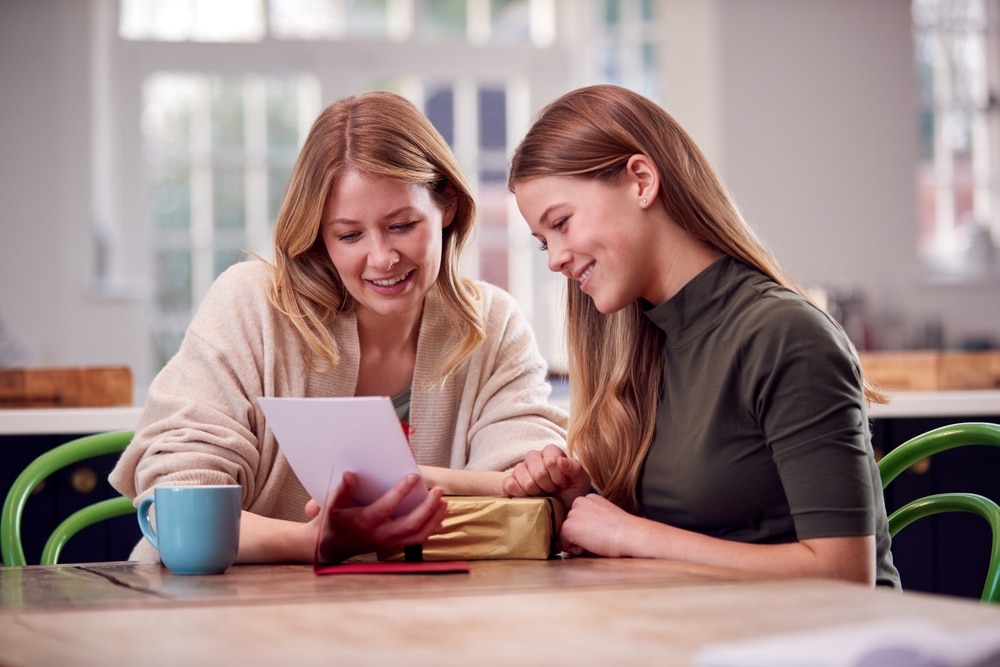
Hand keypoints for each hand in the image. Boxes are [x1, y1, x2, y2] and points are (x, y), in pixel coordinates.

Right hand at [314, 471, 448, 563]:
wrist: (333, 546)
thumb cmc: (334, 521)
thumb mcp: (332, 504)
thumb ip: (342, 490)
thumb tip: (350, 474)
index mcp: (365, 522)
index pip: (386, 508)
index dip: (401, 492)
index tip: (413, 476)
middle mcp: (380, 535)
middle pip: (411, 524)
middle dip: (428, 507)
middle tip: (438, 490)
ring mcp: (389, 543)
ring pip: (418, 535)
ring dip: (434, 519)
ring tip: (445, 502)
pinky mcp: (395, 545)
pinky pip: (418, 539)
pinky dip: (432, 528)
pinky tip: (440, 515)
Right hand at [501, 444, 591, 508]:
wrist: (560, 510)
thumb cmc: (570, 492)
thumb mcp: (580, 481)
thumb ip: (575, 468)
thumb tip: (560, 460)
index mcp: (550, 452)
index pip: (551, 460)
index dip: (558, 477)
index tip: (563, 484)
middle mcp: (534, 457)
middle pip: (537, 471)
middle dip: (548, 486)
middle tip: (552, 490)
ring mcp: (520, 469)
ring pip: (522, 476)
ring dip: (535, 491)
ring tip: (542, 495)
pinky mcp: (510, 482)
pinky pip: (508, 484)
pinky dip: (519, 494)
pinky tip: (529, 498)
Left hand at [559, 493, 641, 557]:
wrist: (631, 534)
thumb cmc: (624, 530)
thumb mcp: (606, 517)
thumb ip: (592, 519)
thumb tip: (583, 532)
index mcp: (590, 498)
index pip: (579, 517)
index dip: (588, 529)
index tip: (601, 531)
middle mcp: (579, 502)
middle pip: (571, 524)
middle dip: (580, 534)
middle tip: (599, 537)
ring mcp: (572, 513)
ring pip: (567, 533)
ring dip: (578, 541)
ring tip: (596, 540)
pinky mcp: (568, 526)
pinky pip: (564, 544)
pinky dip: (575, 549)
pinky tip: (591, 544)